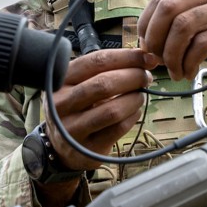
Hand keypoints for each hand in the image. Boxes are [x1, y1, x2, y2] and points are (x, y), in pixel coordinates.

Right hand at [44, 48, 156, 170]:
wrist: (62, 148)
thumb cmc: (78, 107)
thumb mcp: (81, 84)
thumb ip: (108, 69)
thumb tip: (147, 58)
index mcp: (59, 80)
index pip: (96, 61)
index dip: (126, 57)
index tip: (146, 57)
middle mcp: (61, 104)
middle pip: (104, 84)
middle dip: (133, 77)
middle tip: (146, 77)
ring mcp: (72, 129)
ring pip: (112, 110)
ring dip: (134, 99)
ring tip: (140, 95)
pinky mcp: (87, 149)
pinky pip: (118, 128)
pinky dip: (133, 117)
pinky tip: (134, 112)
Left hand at [137, 0, 206, 79]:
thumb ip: (191, 19)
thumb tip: (155, 40)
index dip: (147, 23)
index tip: (146, 45)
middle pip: (169, 8)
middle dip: (155, 38)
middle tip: (156, 60)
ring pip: (184, 25)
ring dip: (172, 54)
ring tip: (175, 71)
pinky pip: (204, 43)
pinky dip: (189, 62)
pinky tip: (190, 72)